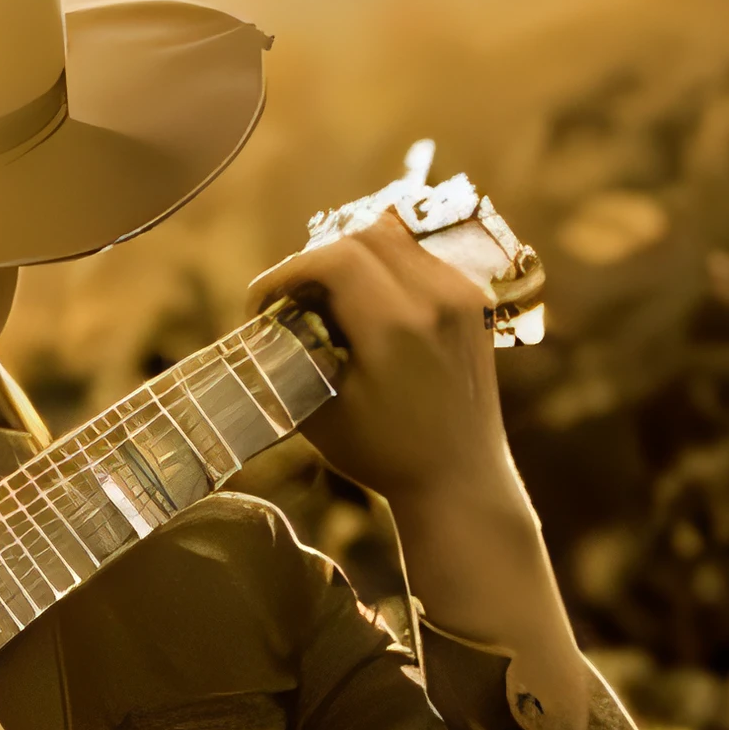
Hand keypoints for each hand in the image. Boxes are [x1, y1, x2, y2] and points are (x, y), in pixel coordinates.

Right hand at [252, 212, 592, 729]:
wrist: (469, 496)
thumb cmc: (390, 468)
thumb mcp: (328, 418)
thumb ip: (297, 365)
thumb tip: (257, 334)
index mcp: (396, 326)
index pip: (327, 261)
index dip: (282, 278)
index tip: (256, 310)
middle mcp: (436, 304)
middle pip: (363, 234)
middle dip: (317, 262)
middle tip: (286, 304)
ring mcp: (460, 306)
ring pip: (396, 238)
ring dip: (355, 261)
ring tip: (324, 306)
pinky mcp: (472, 316)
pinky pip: (421, 264)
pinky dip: (386, 275)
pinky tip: (363, 316)